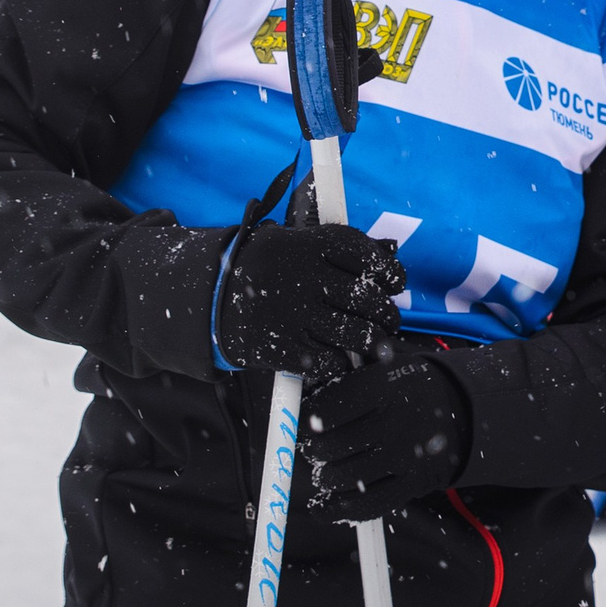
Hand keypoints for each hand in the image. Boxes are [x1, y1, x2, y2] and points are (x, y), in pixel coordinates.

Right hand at [216, 223, 404, 374]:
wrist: (210, 299)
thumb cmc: (267, 269)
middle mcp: (298, 277)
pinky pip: (329, 361)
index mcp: (303, 245)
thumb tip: (391, 250)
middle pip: (364, 297)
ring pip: (353, 333)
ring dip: (373, 340)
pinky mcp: (280, 348)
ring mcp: (289, 314)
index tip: (396, 282)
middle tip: (390, 318)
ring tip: (377, 341)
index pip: (363, 255)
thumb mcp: (296, 244)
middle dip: (386, 312)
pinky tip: (342, 356)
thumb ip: (342, 247)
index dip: (388, 269)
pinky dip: (341, 361)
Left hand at [295, 352, 471, 520]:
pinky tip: (323, 508)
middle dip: (314, 451)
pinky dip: (338, 510)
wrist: (464, 408)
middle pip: (330, 447)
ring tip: (328, 469)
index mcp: (383, 386)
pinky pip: (367, 505)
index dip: (307, 420)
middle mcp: (395, 421)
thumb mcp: (384, 366)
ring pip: (343, 477)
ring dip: (326, 477)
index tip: (305, 423)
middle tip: (315, 448)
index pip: (326, 410)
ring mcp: (406, 456)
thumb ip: (346, 376)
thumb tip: (301, 392)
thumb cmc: (410, 387)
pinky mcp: (414, 483)